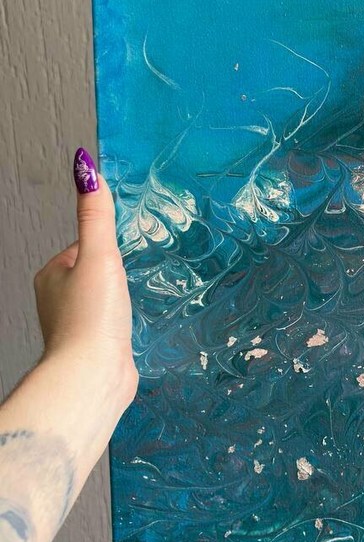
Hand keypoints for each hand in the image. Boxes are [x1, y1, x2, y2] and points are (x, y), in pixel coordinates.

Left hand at [33, 148, 137, 413]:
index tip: (122, 259)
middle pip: (97, 272)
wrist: (94, 376)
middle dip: (117, 276)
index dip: (108, 248)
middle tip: (131, 284)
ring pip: (105, 300)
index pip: (86, 246)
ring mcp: (75, 325)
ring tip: (133, 307)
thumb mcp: (99, 255)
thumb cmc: (92, 316)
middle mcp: (57, 299)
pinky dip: (124, 325)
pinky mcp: (94, 348)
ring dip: (122, 302)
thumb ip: (96, 214)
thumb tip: (84, 165)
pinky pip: (112, 325)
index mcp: (51, 274)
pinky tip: (133, 329)